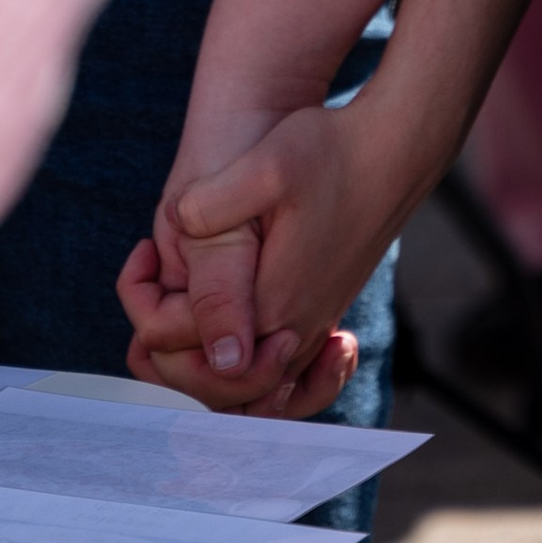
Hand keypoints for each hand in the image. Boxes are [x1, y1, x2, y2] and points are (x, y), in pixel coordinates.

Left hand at [118, 104, 395, 419]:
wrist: (396, 150)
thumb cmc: (333, 151)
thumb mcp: (269, 166)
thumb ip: (214, 206)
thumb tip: (176, 230)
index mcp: (270, 304)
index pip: (185, 354)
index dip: (148, 309)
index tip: (145, 251)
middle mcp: (292, 331)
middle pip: (212, 388)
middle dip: (166, 348)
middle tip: (151, 281)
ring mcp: (311, 328)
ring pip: (247, 391)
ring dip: (198, 365)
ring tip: (171, 307)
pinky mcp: (321, 315)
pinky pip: (277, 377)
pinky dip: (241, 369)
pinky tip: (218, 325)